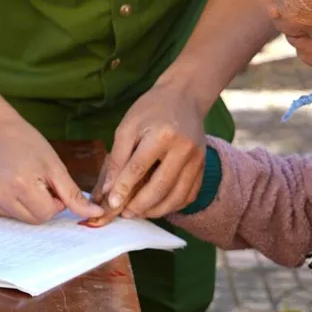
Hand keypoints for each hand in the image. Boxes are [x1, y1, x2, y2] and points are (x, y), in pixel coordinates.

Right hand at [0, 118, 104, 223]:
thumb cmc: (27, 143)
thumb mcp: (54, 165)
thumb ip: (73, 194)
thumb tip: (96, 214)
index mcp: (21, 185)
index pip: (47, 213)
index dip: (53, 200)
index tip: (48, 183)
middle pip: (33, 220)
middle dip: (40, 205)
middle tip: (35, 182)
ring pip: (18, 219)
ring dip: (25, 205)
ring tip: (19, 181)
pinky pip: (2, 214)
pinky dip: (9, 204)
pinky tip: (5, 184)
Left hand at [93, 82, 205, 220]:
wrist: (184, 97)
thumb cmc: (151, 110)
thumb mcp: (128, 127)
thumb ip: (117, 158)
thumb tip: (109, 190)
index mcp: (163, 135)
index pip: (139, 168)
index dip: (123, 189)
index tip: (111, 205)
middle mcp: (184, 149)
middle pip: (160, 187)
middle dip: (140, 206)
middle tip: (124, 214)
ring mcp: (198, 160)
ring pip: (176, 197)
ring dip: (156, 210)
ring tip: (138, 213)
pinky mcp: (203, 167)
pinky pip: (188, 195)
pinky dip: (172, 206)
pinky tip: (157, 207)